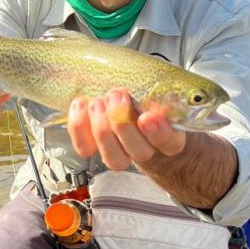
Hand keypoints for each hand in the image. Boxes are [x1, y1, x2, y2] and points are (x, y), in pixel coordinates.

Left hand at [67, 87, 185, 170]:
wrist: (120, 106)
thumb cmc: (141, 98)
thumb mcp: (155, 92)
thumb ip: (157, 94)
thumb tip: (154, 92)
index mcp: (168, 137)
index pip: (170, 143)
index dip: (158, 132)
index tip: (147, 117)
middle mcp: (145, 151)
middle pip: (140, 152)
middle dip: (123, 123)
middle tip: (117, 96)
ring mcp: (119, 154)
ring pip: (113, 157)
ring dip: (103, 127)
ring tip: (99, 102)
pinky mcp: (95, 150)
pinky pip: (85, 149)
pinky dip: (79, 126)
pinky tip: (81, 104)